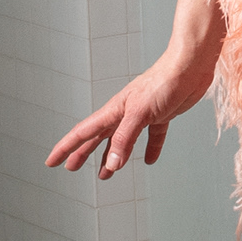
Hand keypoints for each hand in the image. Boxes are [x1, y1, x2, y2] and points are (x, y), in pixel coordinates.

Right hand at [48, 0, 225, 179]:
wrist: (190, 66)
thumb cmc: (164, 83)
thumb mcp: (140, 113)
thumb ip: (125, 139)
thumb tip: (112, 165)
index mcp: (114, 111)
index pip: (83, 132)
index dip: (65, 148)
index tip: (51, 162)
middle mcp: (124, 113)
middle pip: (98, 137)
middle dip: (83, 153)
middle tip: (71, 169)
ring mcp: (143, 114)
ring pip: (122, 141)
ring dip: (112, 157)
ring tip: (106, 174)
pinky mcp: (162, 115)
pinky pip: (153, 136)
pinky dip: (150, 148)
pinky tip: (150, 160)